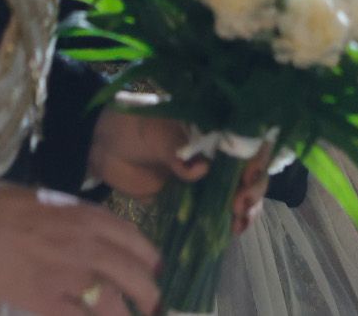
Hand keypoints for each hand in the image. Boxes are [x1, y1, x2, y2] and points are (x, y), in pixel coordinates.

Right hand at [0, 183, 160, 315]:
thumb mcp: (54, 203)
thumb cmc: (6, 208)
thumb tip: (100, 240)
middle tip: (153, 305)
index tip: (156, 269)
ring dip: (126, 315)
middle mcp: (87, 247)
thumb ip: (81, 221)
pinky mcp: (47, 302)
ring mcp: (69, 276)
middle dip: (149, 294)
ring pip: (114, 305)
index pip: (134, 240)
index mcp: (89, 218)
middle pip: (134, 276)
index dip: (150, 259)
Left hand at [87, 98, 270, 234]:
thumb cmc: (131, 127)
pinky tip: (232, 230)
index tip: (247, 177)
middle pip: (248, 170)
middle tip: (240, 204)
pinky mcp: (189, 197)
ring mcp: (203, 176)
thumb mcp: (156, 132)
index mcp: (211, 127)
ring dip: (247, 207)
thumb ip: (178, 150)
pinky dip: (227, 220)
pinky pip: (216, 209)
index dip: (256, 159)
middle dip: (253, 188)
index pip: (247, 141)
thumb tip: (201, 169)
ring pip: (238, 192)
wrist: (101, 145)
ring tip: (241, 221)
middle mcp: (214, 151)